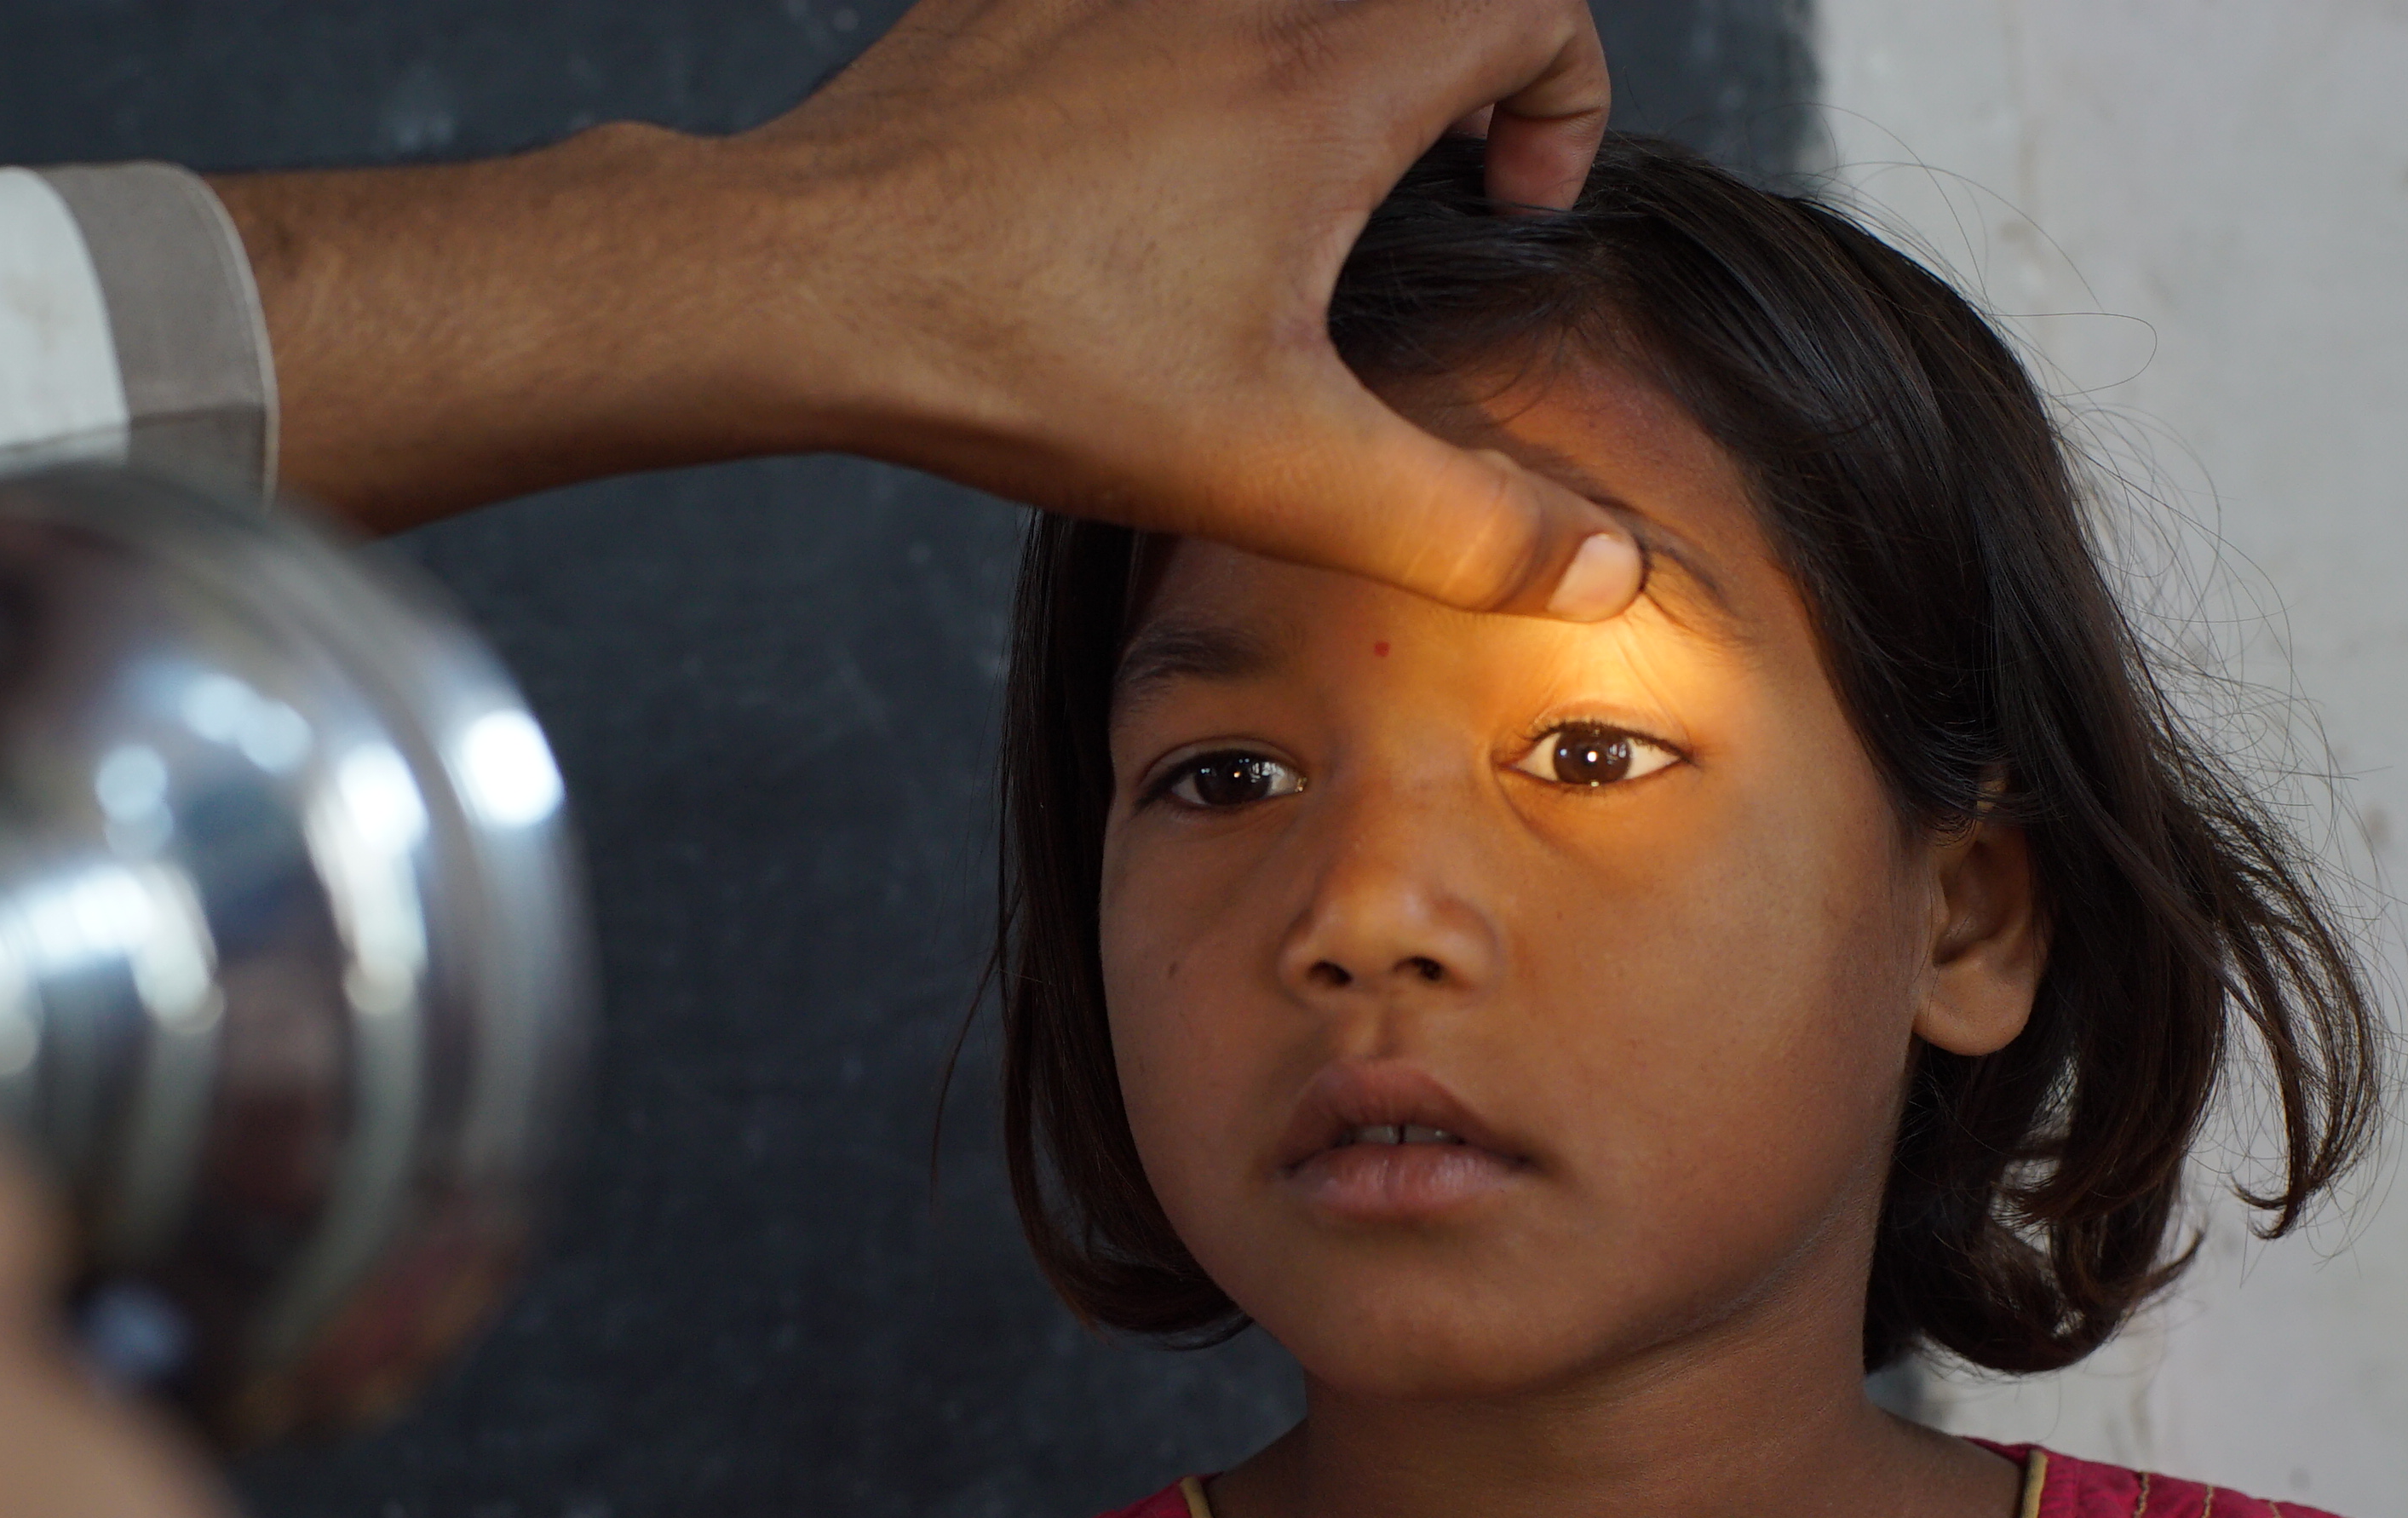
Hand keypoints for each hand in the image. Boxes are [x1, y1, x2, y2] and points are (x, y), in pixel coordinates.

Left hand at [227, 0, 1640, 617]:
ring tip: (1273, 195)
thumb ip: (1458, 527)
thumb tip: (1605, 571)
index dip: (1562, 91)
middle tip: (1406, 195)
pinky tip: (1131, 174)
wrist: (801, 284)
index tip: (1502, 203)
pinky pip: (1148, 4)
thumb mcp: (1270, 471)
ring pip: (1281, 1)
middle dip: (1450, 77)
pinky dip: (1182, 55)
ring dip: (1317, 66)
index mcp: (1325, 75)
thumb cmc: (1021, 360)